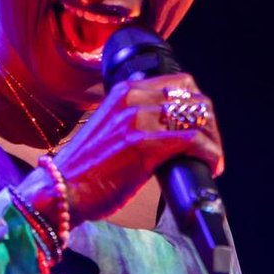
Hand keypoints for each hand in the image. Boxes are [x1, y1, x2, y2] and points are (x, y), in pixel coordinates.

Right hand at [15, 73, 223, 226]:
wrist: (61, 191)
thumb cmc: (84, 169)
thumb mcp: (109, 127)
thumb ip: (132, 117)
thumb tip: (165, 124)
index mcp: (124, 91)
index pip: (180, 82)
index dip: (197, 105)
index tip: (200, 128)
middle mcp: (132, 99)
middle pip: (194, 97)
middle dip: (209, 122)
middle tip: (208, 147)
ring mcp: (138, 120)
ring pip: (198, 116)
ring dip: (213, 139)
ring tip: (210, 159)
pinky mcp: (145, 145)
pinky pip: (194, 140)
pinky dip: (210, 153)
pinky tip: (210, 166)